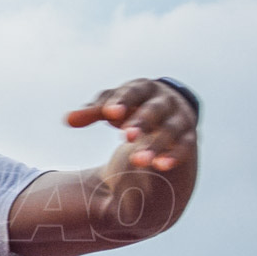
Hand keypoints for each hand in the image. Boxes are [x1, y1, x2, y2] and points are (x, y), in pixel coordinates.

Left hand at [66, 78, 197, 170]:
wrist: (168, 108)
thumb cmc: (132, 105)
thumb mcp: (114, 104)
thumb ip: (92, 112)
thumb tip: (67, 120)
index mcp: (143, 88)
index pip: (133, 92)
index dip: (122, 102)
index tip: (110, 114)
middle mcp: (164, 101)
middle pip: (154, 110)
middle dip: (141, 121)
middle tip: (125, 136)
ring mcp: (179, 119)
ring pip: (170, 131)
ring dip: (156, 145)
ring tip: (138, 161)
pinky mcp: (188, 137)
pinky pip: (184, 146)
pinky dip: (174, 156)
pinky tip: (161, 167)